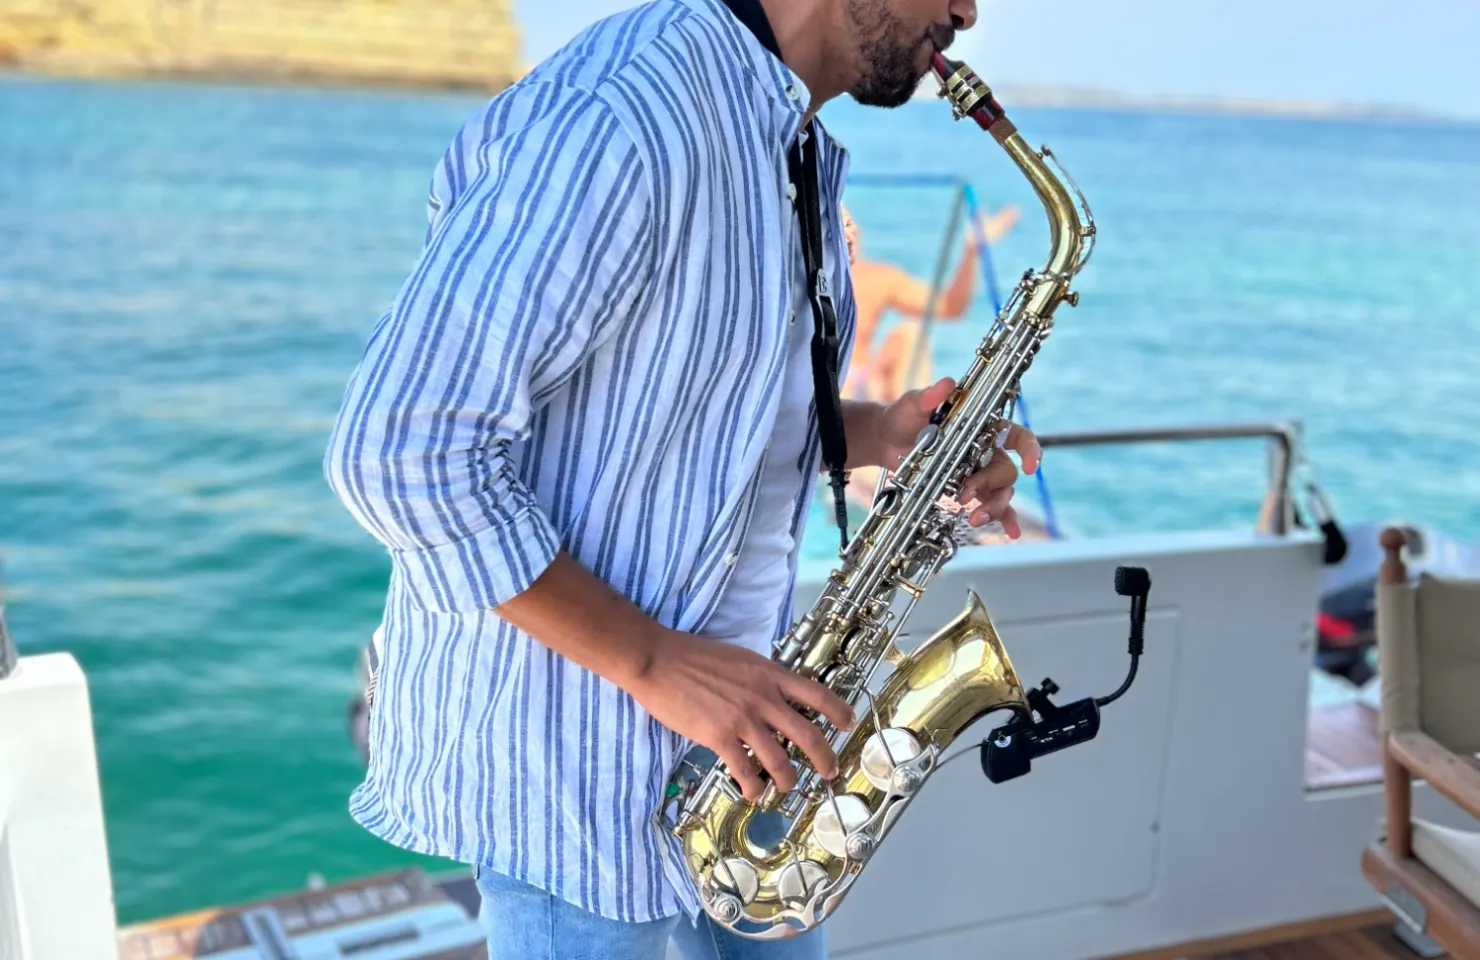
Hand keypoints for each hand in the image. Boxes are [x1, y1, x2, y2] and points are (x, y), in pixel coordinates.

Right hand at [630, 630, 855, 801]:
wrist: (660, 660)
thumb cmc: (694, 656)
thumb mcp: (740, 659)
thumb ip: (761, 678)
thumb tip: (775, 694)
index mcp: (770, 674)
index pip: (817, 693)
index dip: (838, 711)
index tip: (848, 723)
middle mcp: (764, 697)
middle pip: (808, 734)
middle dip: (824, 758)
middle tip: (829, 771)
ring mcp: (744, 719)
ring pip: (780, 760)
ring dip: (788, 779)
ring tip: (786, 786)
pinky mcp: (720, 737)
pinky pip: (746, 771)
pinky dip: (753, 787)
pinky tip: (753, 791)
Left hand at [876, 377, 1041, 537]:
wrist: (885, 441)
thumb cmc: (904, 418)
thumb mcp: (913, 405)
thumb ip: (929, 396)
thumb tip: (947, 383)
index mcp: (982, 427)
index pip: (1017, 435)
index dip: (1030, 449)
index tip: (1030, 466)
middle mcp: (986, 450)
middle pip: (1006, 471)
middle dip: (989, 484)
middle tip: (965, 494)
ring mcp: (977, 472)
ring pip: (1001, 492)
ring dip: (993, 507)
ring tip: (975, 519)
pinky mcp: (966, 490)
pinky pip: (990, 505)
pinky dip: (1002, 519)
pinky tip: (1010, 532)